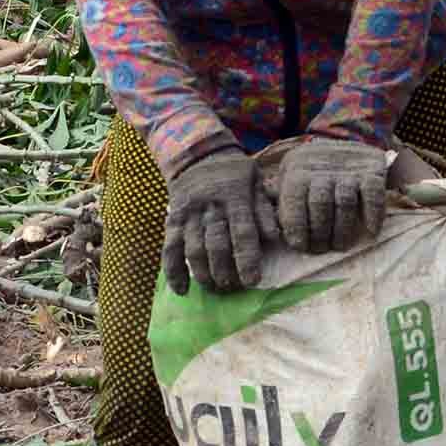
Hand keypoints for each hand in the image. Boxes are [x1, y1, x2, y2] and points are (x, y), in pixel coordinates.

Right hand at [161, 145, 272, 294]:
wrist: (198, 155)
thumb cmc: (236, 173)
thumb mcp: (257, 182)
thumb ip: (265, 209)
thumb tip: (275, 237)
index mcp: (235, 196)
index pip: (242, 232)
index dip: (247, 258)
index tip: (253, 281)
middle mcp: (209, 206)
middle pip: (216, 245)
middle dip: (225, 271)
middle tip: (234, 288)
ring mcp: (188, 214)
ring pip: (193, 249)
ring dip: (204, 274)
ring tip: (215, 289)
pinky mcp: (173, 220)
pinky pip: (169, 249)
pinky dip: (174, 271)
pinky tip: (182, 290)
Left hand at [277, 135, 390, 252]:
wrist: (348, 147)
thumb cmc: (311, 174)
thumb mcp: (289, 178)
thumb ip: (280, 201)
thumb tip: (270, 231)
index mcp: (297, 170)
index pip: (294, 200)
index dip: (297, 227)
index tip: (301, 246)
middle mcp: (322, 167)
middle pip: (319, 204)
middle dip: (320, 233)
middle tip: (321, 249)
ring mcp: (348, 169)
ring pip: (344, 202)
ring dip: (342, 230)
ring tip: (340, 246)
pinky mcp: (372, 172)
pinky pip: (372, 196)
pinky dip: (372, 216)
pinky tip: (370, 233)